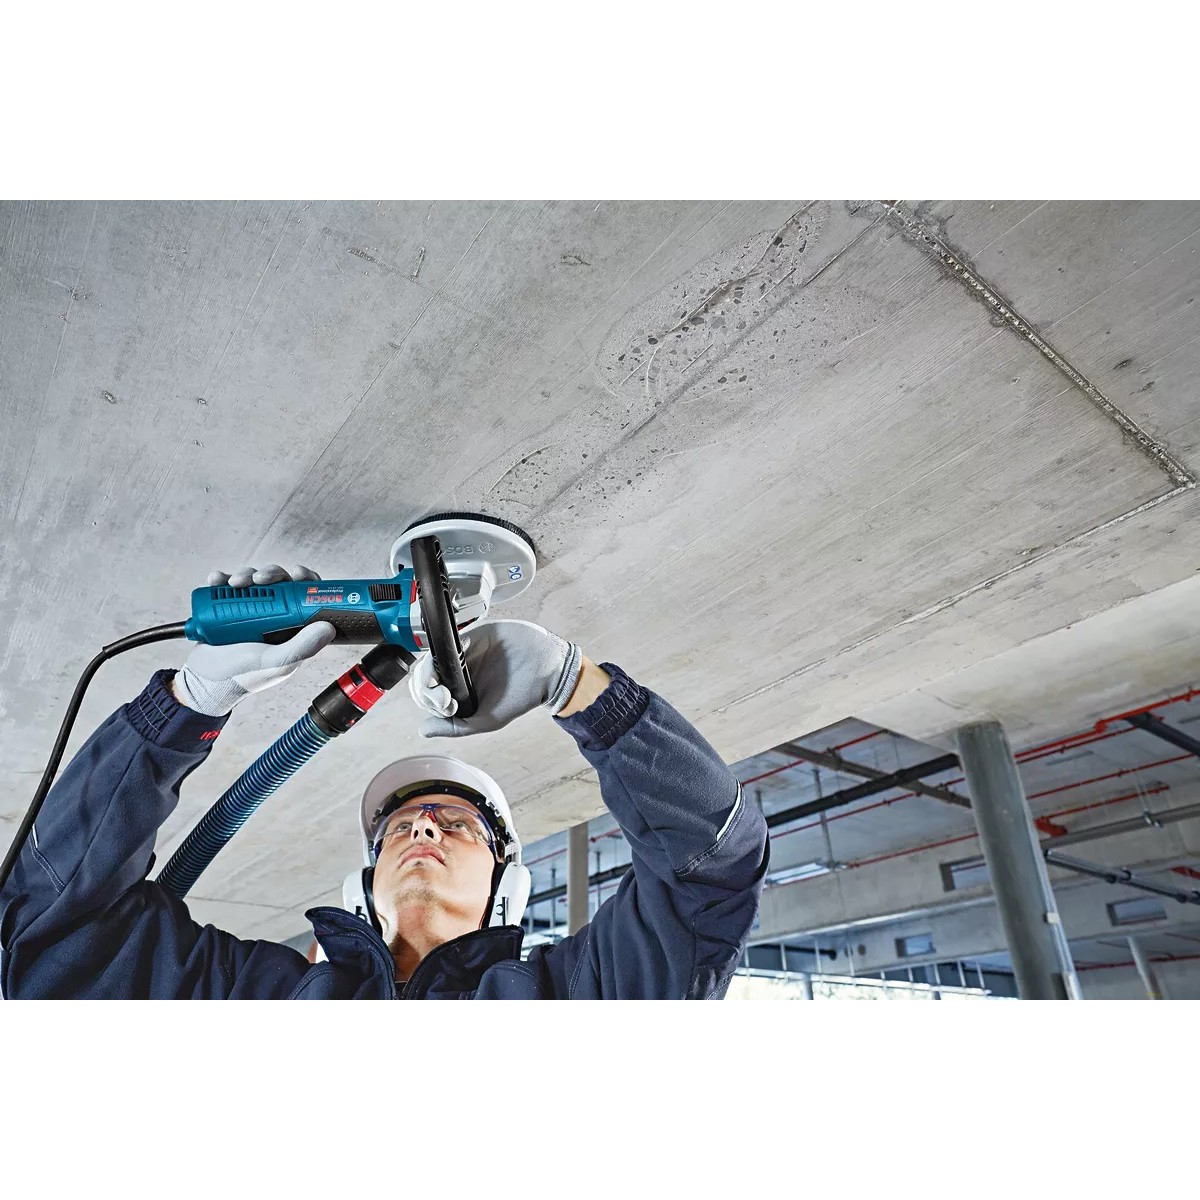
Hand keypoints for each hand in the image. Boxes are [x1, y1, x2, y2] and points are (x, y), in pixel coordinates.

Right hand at [174, 564, 336, 715]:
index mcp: (291, 628)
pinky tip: (216, 581)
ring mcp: (248, 612)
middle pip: (280, 583)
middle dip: (271, 574)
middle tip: (260, 579)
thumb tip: (328, 627)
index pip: (305, 598)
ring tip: (234, 584)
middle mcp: (272, 617)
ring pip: (254, 580)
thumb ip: (303, 647)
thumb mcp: (277, 662)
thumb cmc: (242, 676)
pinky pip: (226, 586)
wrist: (204, 682)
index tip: (297, 574)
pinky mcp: (225, 609)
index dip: (305, 581)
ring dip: (245, 574)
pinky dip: (221, 578)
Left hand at [408, 619, 582, 737]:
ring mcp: (461, 654)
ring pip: (428, 661)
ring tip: (447, 692)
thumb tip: (424, 730)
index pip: (428, 696)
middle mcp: (455, 673)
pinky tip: (452, 669)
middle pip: (423, 679)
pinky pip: (445, 643)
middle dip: (426, 693)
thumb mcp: (487, 720)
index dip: (430, 702)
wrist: (545, 669)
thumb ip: (455, 726)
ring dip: (427, 677)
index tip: (448, 707)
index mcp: (458, 692)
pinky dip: (441, 655)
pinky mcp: (469, 636)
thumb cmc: (520, 696)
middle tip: (446, 701)